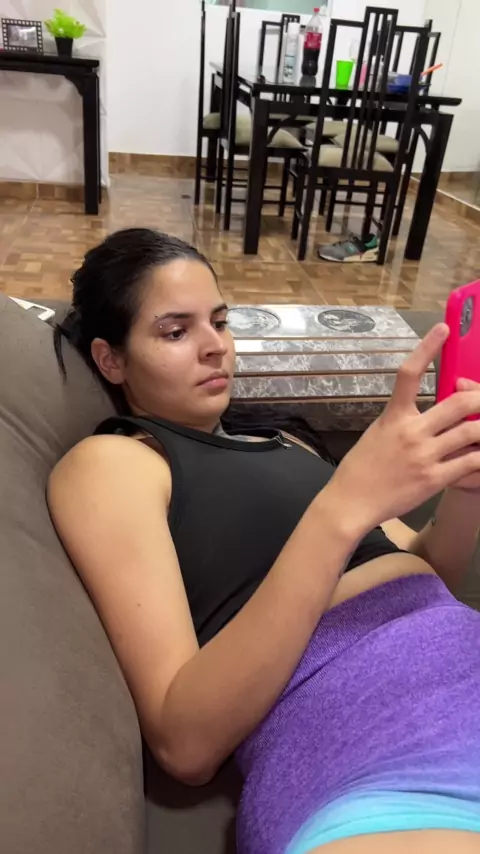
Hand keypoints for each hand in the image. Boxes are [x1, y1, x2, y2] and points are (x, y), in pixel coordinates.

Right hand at [325, 324, 479, 534]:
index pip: (409, 373)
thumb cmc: (362, 468)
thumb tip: (428, 412)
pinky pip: (470, 463)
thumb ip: (403, 420)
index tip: (443, 328)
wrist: (351, 502)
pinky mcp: (434, 479)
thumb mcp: (378, 433)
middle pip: (459, 403)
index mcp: (394, 416)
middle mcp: (411, 432)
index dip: (427, 347)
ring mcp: (425, 456)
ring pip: (472, 432)